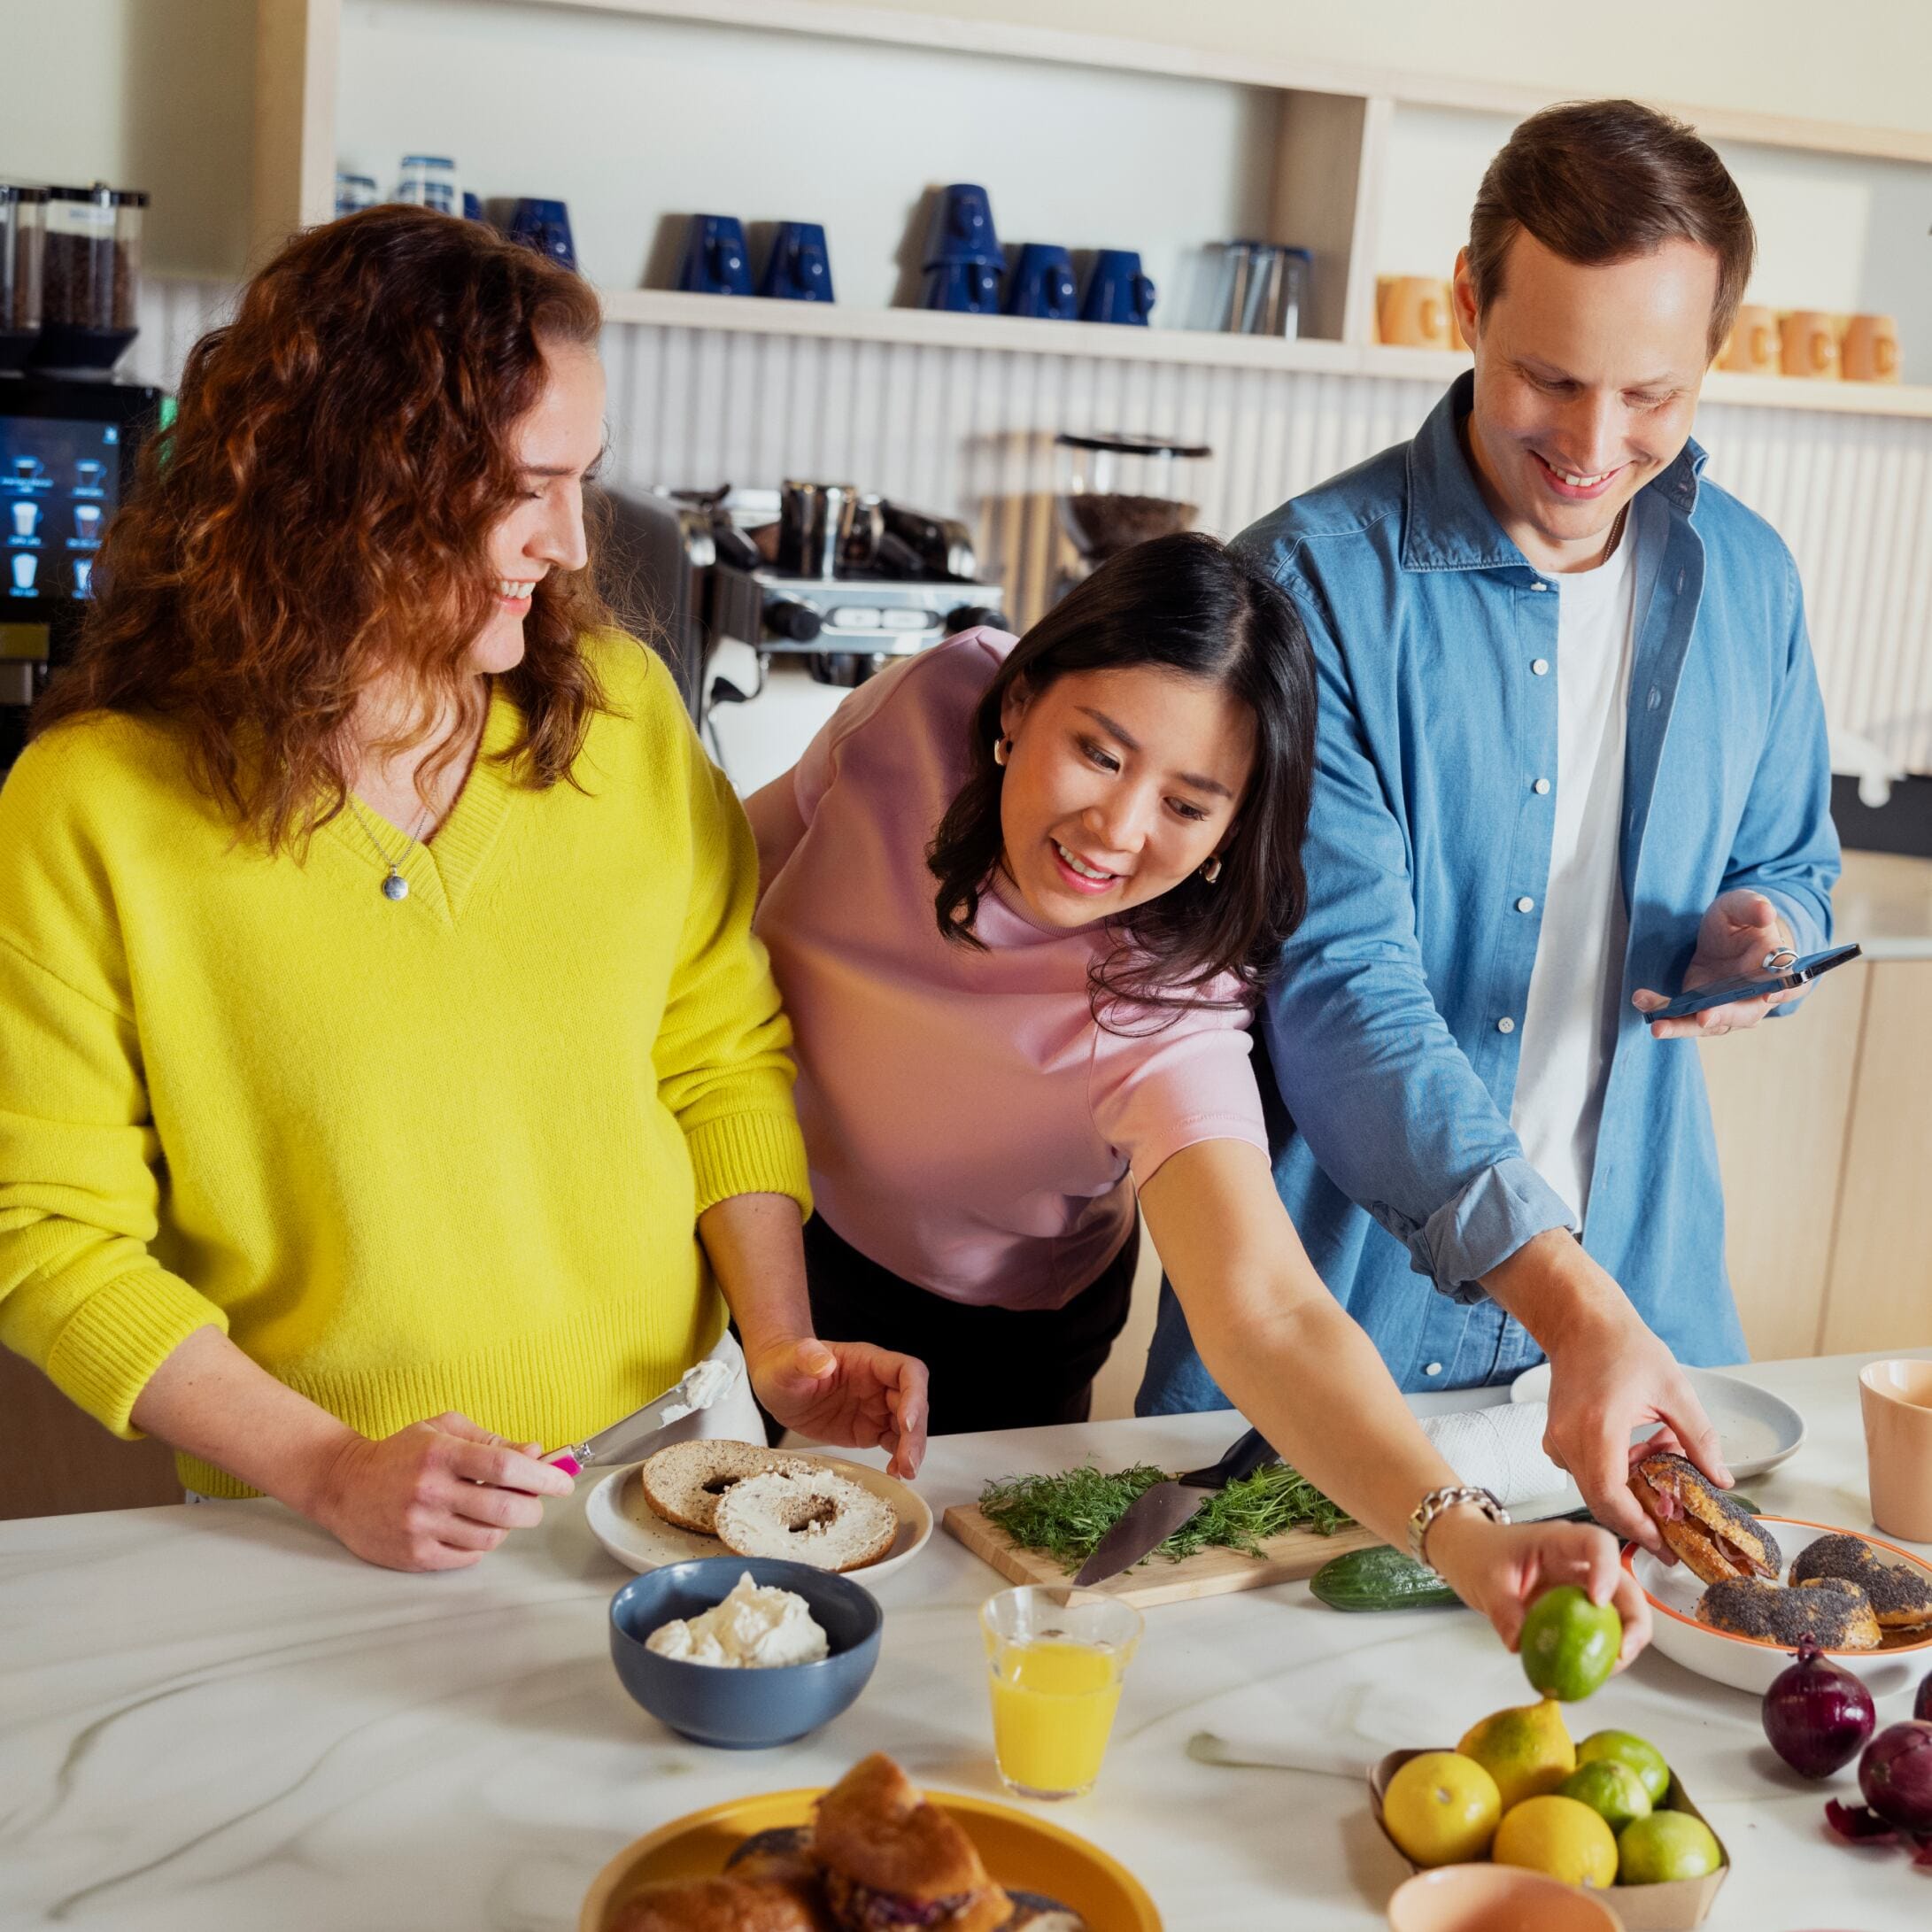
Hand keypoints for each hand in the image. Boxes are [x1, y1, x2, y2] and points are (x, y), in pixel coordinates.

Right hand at [308, 1412, 573, 1572]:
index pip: (505, 1465)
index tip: (563, 1481)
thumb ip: (491, 1440)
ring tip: (499, 1513)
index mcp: (442, 1454)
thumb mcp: (443, 1430)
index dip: (542, 1475)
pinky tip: (473, 1528)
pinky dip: (481, 1545)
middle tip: (536, 1503)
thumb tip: (535, 1451)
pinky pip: (468, 1557)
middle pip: (505, 1507)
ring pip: (490, 1537)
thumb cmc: (401, 1454)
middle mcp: (431, 1491)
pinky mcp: (414, 1555)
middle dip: (533, 1508)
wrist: (345, 1486)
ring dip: (507, 1527)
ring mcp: (422, 1526)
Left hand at [746, 1336, 927, 1478]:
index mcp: (867, 1361)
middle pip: (914, 1403)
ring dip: (912, 1449)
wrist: (777, 1386)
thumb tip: (823, 1362)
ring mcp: (875, 1408)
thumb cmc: (784, 1365)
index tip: (905, 1421)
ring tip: (906, 1472)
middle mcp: (877, 1384)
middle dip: (915, 1433)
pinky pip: (893, 1443)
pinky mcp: (868, 1429)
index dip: (914, 1395)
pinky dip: (898, 1458)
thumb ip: (806, 1357)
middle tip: (908, 1462)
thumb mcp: (789, 1362)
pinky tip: (895, 1472)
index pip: (907, 1372)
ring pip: (908, 1427)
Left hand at [1428, 1508, 1651, 1664]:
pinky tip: (1595, 1670)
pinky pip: (1601, 1629)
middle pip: (1623, 1582)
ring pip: (1620, 1610)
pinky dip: (1604, 1650)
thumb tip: (1520, 1646)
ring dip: (1625, 1640)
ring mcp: (1580, 1587)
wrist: (1469, 1554)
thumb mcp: (1485, 1579)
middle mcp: (1578, 1562)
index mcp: (1557, 1541)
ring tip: (1610, 1668)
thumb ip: (1504, 1611)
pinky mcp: (1577, 1610)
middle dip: (1634, 1618)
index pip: (1595, 1542)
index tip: (1598, 1600)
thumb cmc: (1480, 1554)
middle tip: (1624, 1652)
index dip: (1606, 1569)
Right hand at [1485, 1231, 1729, 1550]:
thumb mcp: (1674, 1391)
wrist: (1581, 1323)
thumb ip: (1700, 1440)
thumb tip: (1720, 1480)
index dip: (1639, 1528)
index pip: (1612, 1498)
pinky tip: (1638, 1450)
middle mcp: (1570, 1440)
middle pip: (1601, 1503)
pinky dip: (1615, 1474)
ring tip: (1662, 1464)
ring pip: (1595, 1490)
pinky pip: (1585, 1473)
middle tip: (1674, 1532)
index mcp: (1599, 1428)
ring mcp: (1558, 1441)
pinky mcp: (1556, 1439)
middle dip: (1640, 1521)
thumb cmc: (1623, 1347)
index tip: (1666, 1547)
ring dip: (1631, 1491)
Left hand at [1632, 889, 1797, 1039]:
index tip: (1770, 993)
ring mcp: (1727, 1007)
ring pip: (1708, 1023)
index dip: (1782, 991)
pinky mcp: (1700, 1008)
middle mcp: (1755, 996)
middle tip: (1704, 1018)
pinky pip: (1681, 1016)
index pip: (1787, 984)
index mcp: (1776, 969)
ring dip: (1682, 1026)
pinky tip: (1643, 1001)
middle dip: (1723, 1015)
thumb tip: (1766, 912)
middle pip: (1744, 1013)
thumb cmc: (1742, 922)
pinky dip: (1662, 1012)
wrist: (1726, 937)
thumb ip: (1753, 907)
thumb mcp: (1742, 905)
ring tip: (1657, 1026)